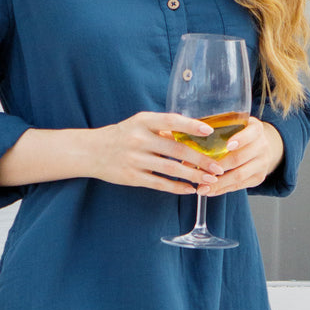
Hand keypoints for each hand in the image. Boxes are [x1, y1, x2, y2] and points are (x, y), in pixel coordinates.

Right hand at [91, 111, 224, 194]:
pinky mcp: (132, 177)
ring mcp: (135, 159)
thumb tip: (192, 132)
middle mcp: (139, 139)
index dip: (191, 125)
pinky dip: (177, 187)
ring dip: (193, 175)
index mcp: (143, 121)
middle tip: (218, 166)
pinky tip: (190, 189)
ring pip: (171, 169)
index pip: (171, 121)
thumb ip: (162, 128)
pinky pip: (160, 183)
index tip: (209, 131)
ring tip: (209, 179)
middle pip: (176, 149)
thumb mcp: (138, 124)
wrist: (91, 151)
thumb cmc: (121, 135)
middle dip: (200, 159)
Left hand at [195, 117, 283, 195]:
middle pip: (239, 158)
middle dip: (217, 166)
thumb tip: (191, 137)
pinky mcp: (258, 178)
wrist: (261, 145)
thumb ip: (219, 128)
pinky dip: (222, 189)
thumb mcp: (235, 124)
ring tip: (201, 187)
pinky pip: (239, 185)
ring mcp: (262, 163)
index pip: (251, 133)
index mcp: (256, 129)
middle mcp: (262, 146)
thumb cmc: (240, 133)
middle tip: (199, 171)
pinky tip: (210, 190)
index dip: (240, 139)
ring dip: (218, 183)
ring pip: (238, 175)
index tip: (227, 145)